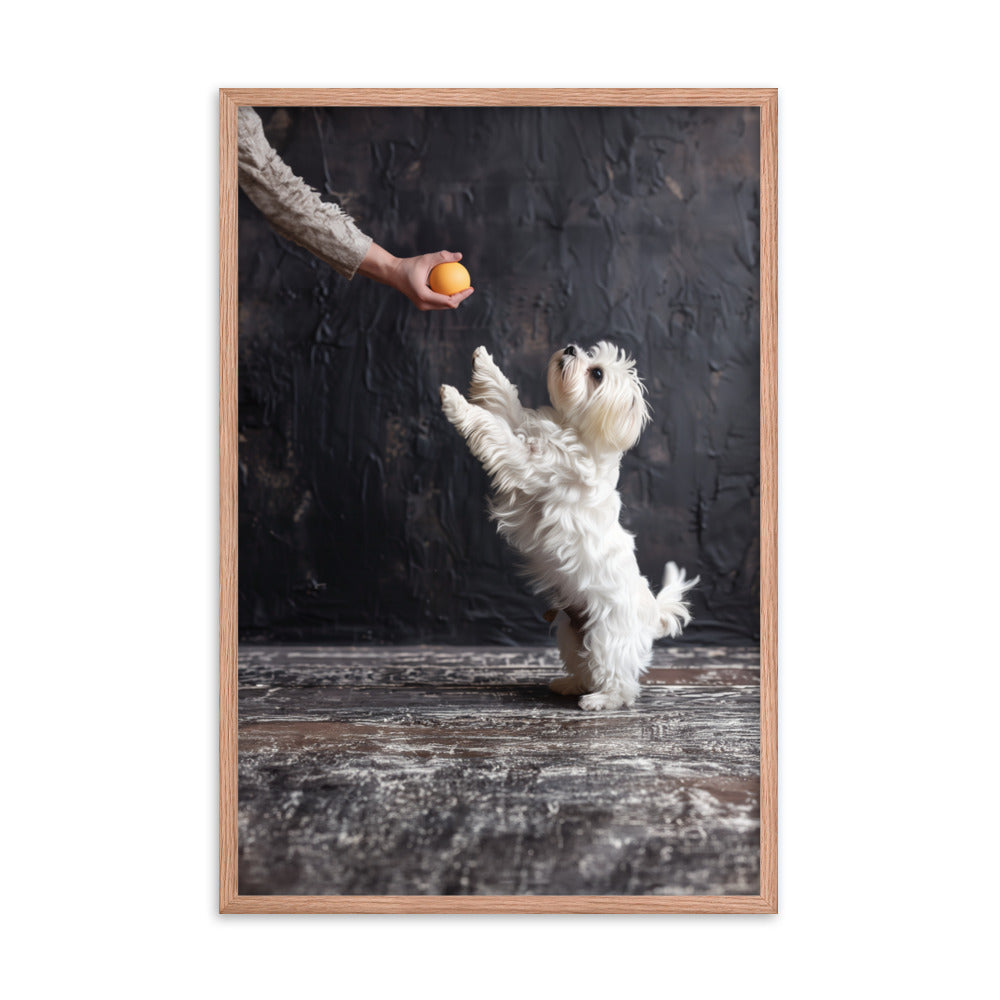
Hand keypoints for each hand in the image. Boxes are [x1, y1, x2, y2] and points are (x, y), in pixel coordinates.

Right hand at [358, 244, 473, 310]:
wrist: (392, 273)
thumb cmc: (408, 265)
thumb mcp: (426, 259)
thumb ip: (443, 257)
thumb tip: (460, 256)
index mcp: (425, 297)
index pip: (449, 301)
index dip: (462, 296)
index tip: (471, 287)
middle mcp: (424, 305)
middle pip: (448, 306)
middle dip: (460, 298)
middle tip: (468, 287)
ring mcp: (422, 306)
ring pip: (443, 305)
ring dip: (454, 298)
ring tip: (462, 287)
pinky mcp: (422, 303)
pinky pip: (438, 301)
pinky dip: (446, 295)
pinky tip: (452, 285)